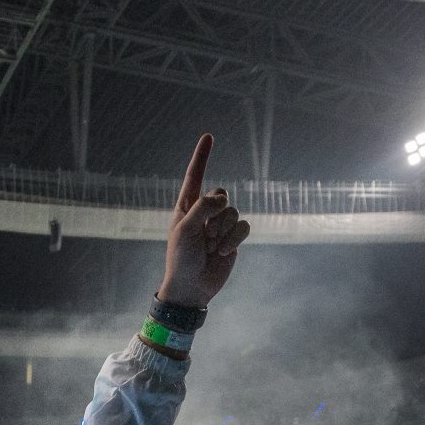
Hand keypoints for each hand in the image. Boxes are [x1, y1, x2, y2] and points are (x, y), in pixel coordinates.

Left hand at [156, 134, 250, 310]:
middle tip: (205, 234)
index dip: (202, 157)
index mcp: (186, 207)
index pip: (195, 176)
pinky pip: (243, 226)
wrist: (192, 288)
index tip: (208, 136)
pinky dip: (234, 239)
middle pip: (220, 194)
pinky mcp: (233, 238)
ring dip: (223, 230)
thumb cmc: (181, 259)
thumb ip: (203, 207)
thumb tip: (224, 198)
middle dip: (215, 212)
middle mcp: (204, 212)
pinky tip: (222, 252)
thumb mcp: (186, 229)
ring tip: (210, 247)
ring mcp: (220, 225)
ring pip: (233, 211)